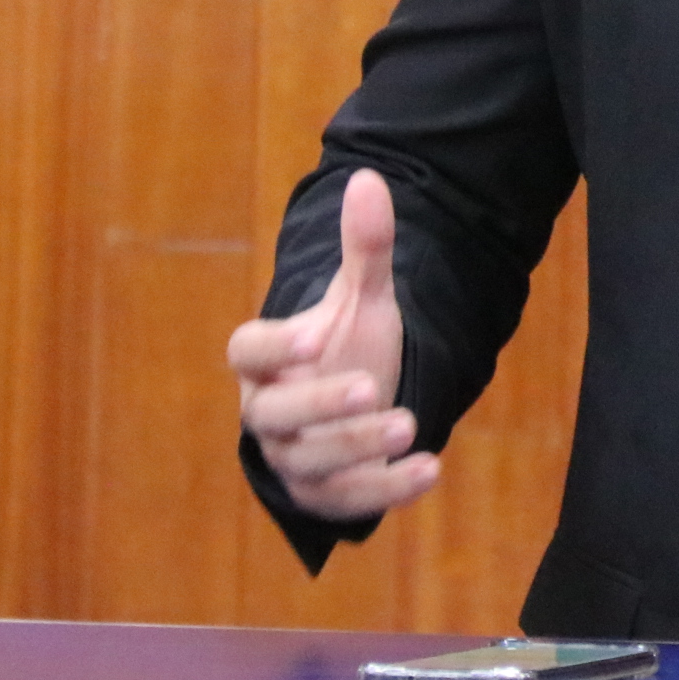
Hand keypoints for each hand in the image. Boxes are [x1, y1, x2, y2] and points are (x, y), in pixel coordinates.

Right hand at [227, 169, 438, 521]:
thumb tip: (368, 179)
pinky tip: (430, 468)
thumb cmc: (345, 345)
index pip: (248, 352)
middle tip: (370, 387)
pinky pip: (346, 501)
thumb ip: (364, 249)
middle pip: (275, 416)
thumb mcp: (361, 298)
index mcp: (264, 361)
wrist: (355, 404)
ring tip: (408, 426)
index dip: (276, 347)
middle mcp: (267, 414)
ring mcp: (292, 459)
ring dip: (358, 449)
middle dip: (321, 405)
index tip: (316, 335)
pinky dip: (388, 490)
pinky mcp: (323, 496)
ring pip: (311, 463)